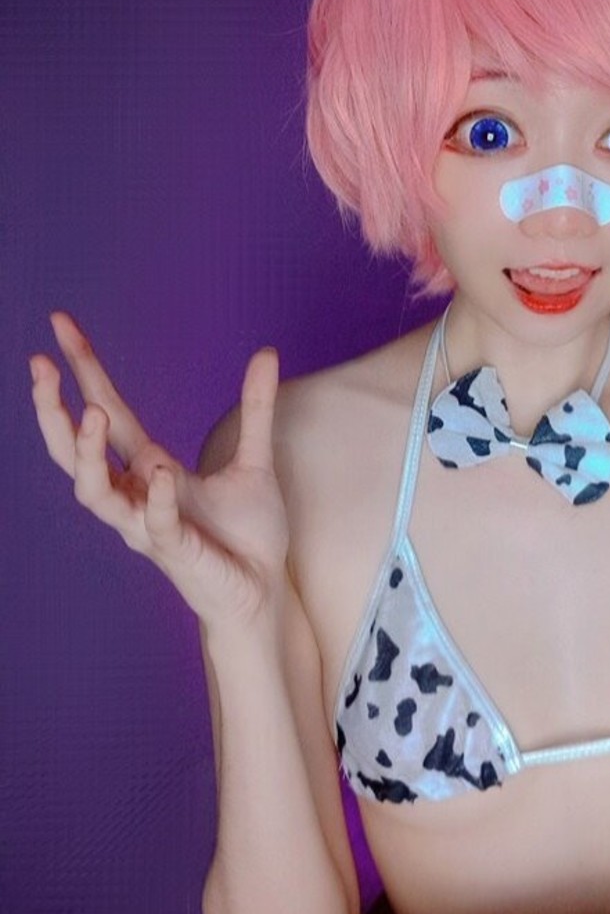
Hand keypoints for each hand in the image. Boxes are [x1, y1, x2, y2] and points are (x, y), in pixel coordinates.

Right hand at [30, 312, 289, 627]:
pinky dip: (155, 498)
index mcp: (149, 468)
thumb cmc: (248, 534)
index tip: (61, 324)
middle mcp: (136, 495)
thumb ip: (257, 407)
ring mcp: (148, 526)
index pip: (106, 410)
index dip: (84, 368)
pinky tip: (159, 471)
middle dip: (52, 410)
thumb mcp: (255, 459)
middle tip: (39, 364)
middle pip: (74, 451)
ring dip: (89, 454)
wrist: (263, 590)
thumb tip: (266, 352)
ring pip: (95, 493)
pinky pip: (156, 524)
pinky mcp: (175, 552)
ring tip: (93, 412)